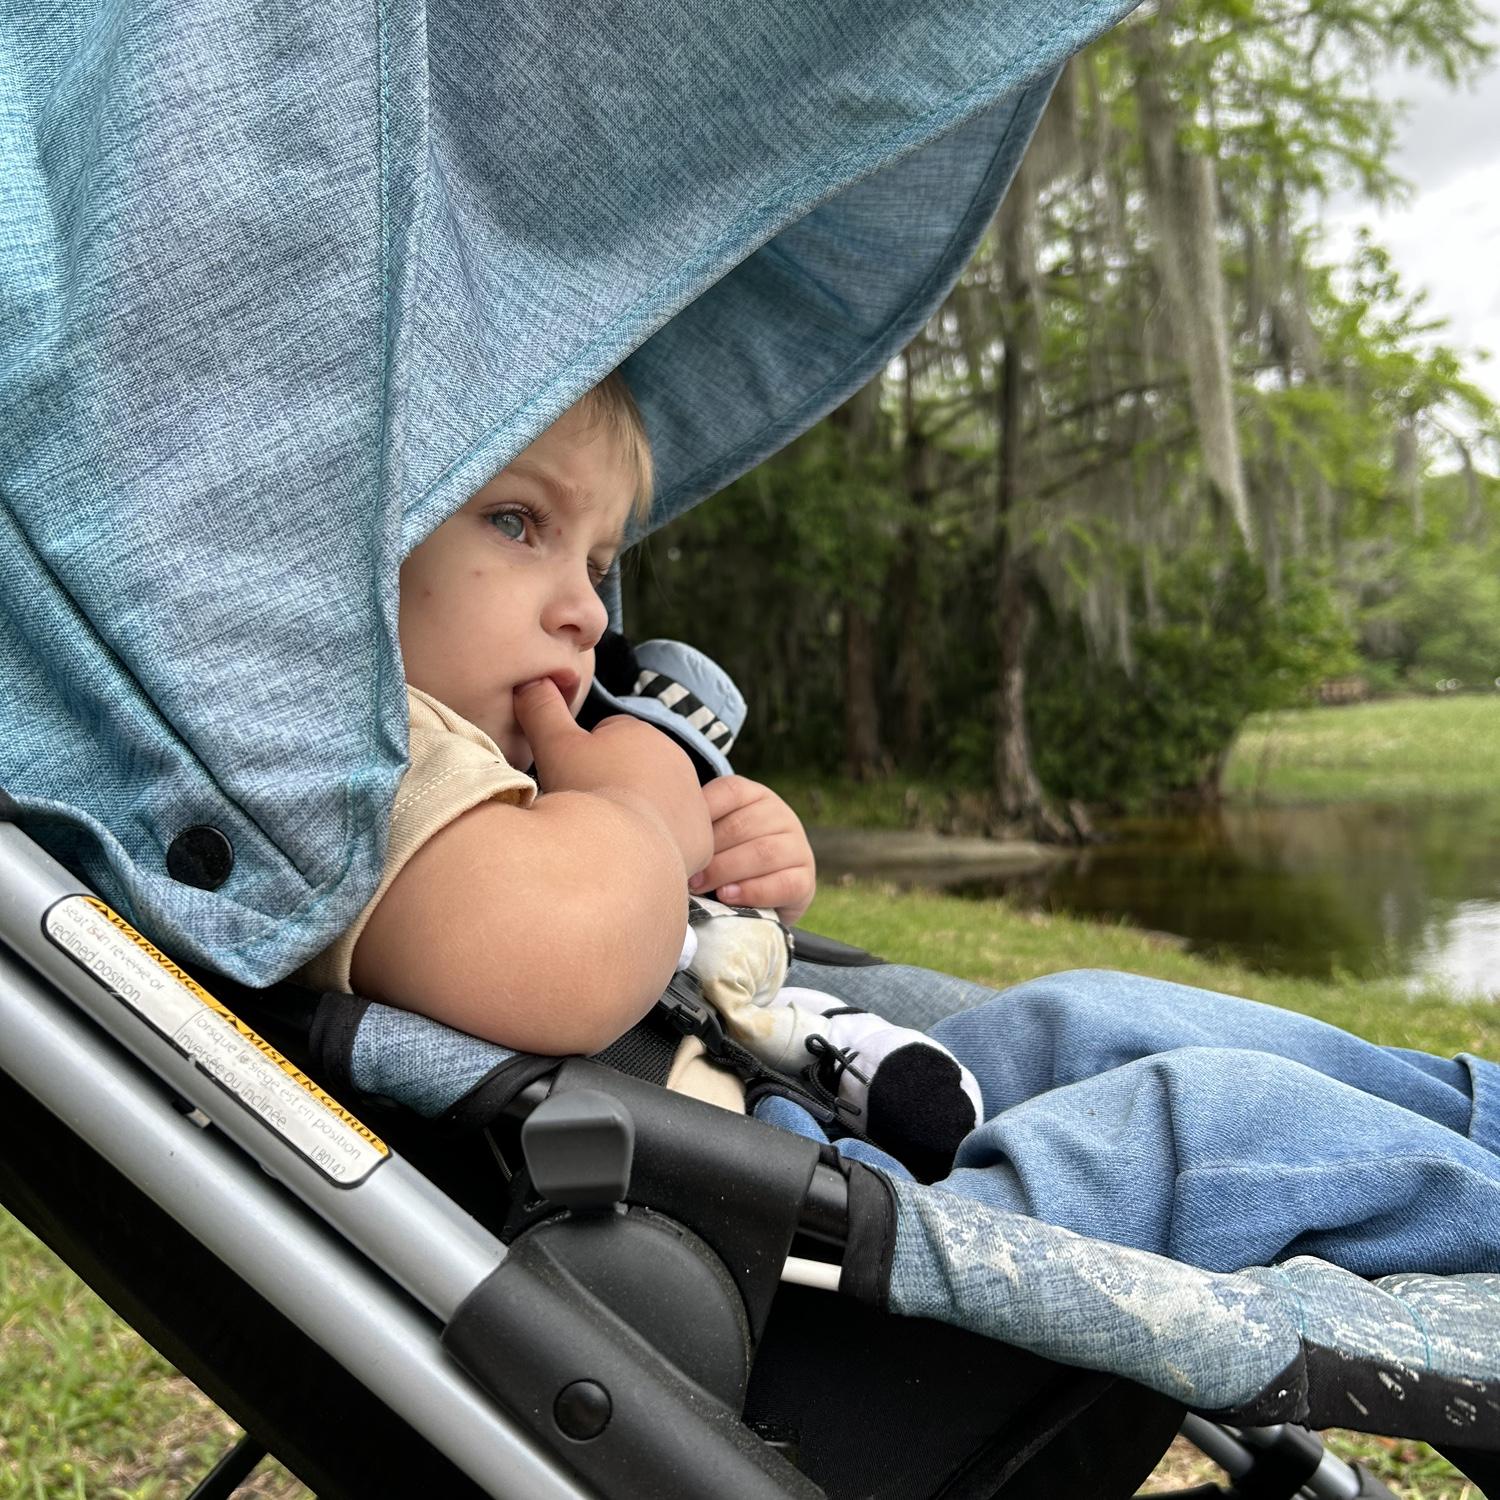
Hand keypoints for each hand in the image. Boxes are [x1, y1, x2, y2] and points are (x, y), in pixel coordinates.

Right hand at [514, 680, 711, 874]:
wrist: (623, 853)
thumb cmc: (588, 793)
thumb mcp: (554, 745)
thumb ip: (541, 709)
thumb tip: (531, 680)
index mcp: (640, 732)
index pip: (607, 736)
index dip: (584, 758)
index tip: (574, 782)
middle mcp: (676, 759)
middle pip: (633, 769)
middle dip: (613, 783)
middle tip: (590, 809)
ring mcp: (694, 800)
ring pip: (657, 801)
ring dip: (637, 812)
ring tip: (611, 835)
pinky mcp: (702, 839)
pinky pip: (676, 837)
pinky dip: (658, 844)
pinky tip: (634, 854)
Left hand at [689, 776, 815, 924]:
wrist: (762, 895)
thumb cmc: (723, 858)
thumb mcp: (712, 835)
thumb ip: (696, 827)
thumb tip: (666, 834)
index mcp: (755, 795)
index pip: (730, 792)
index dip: (701, 813)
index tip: (676, 836)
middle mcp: (781, 815)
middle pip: (743, 826)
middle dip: (709, 850)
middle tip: (682, 870)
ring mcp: (797, 846)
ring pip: (764, 853)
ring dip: (726, 870)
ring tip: (698, 886)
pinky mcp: (805, 880)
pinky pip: (784, 884)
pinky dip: (752, 891)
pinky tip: (727, 896)